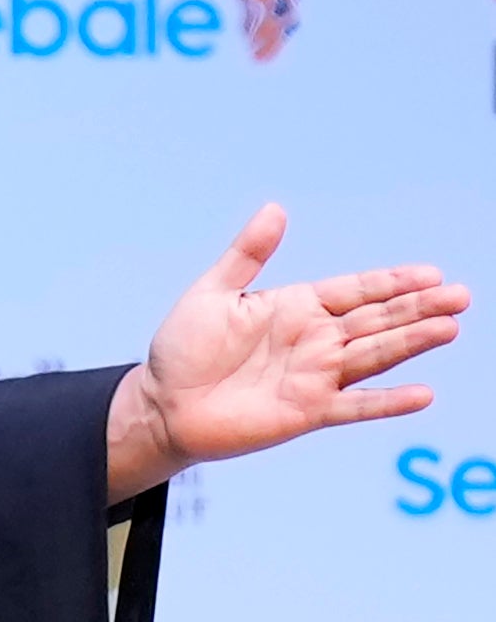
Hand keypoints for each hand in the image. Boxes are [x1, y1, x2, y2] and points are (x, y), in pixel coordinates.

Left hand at [105, 206, 465, 497]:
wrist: (162, 405)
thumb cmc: (182, 350)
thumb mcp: (212, 293)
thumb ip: (247, 255)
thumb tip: (275, 210)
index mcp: (297, 307)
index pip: (356, 290)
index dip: (392, 282)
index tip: (430, 272)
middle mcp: (315, 340)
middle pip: (377, 320)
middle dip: (417, 308)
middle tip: (460, 296)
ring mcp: (315, 376)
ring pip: (374, 356)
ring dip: (411, 343)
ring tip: (450, 328)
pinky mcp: (307, 412)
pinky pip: (354, 405)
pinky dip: (386, 402)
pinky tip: (422, 394)